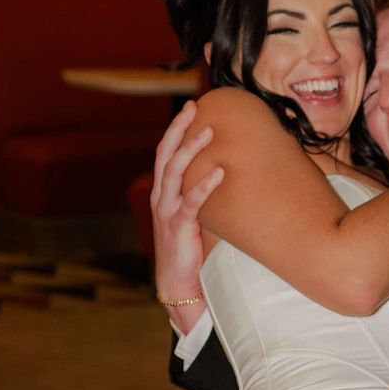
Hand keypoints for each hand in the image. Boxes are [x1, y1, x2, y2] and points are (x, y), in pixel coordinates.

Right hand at [151, 101, 224, 329]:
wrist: (178, 282)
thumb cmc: (188, 247)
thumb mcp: (191, 214)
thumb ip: (199, 193)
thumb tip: (226, 170)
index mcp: (162, 192)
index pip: (164, 153)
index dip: (175, 129)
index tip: (190, 108)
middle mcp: (161, 197)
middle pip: (165, 155)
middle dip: (178, 129)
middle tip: (193, 107)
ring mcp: (168, 211)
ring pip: (174, 173)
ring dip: (191, 150)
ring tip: (208, 132)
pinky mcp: (179, 227)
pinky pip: (191, 202)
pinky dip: (205, 185)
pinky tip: (220, 172)